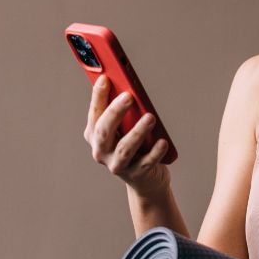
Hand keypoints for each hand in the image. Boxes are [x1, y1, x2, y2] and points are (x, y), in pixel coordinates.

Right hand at [84, 74, 170, 192]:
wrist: (145, 179)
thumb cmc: (135, 145)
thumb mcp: (126, 127)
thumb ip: (124, 111)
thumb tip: (129, 87)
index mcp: (94, 135)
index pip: (94, 113)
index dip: (98, 96)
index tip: (105, 79)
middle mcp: (101, 151)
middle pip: (104, 131)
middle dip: (115, 112)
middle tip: (129, 96)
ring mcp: (117, 165)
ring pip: (125, 148)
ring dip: (137, 131)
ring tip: (151, 117)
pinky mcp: (136, 175)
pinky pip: (146, 163)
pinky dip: (155, 152)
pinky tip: (163, 141)